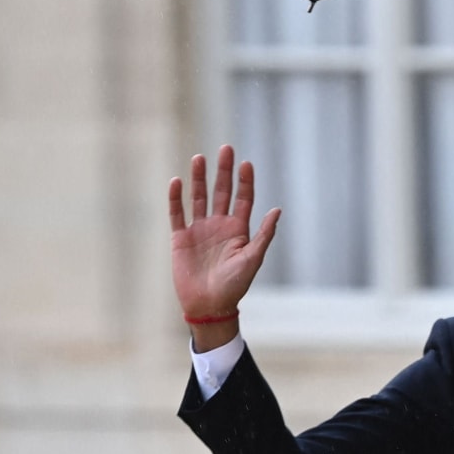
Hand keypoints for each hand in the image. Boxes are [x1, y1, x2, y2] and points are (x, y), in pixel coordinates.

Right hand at [169, 145, 279, 347]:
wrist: (210, 305)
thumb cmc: (235, 285)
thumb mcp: (253, 258)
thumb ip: (264, 234)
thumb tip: (277, 210)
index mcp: (239, 229)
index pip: (243, 199)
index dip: (245, 181)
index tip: (246, 163)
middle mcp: (219, 225)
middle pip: (222, 192)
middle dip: (223, 171)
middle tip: (226, 148)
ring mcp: (199, 230)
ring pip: (199, 198)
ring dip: (199, 179)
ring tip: (200, 158)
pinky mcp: (181, 238)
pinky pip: (177, 214)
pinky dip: (176, 199)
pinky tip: (176, 182)